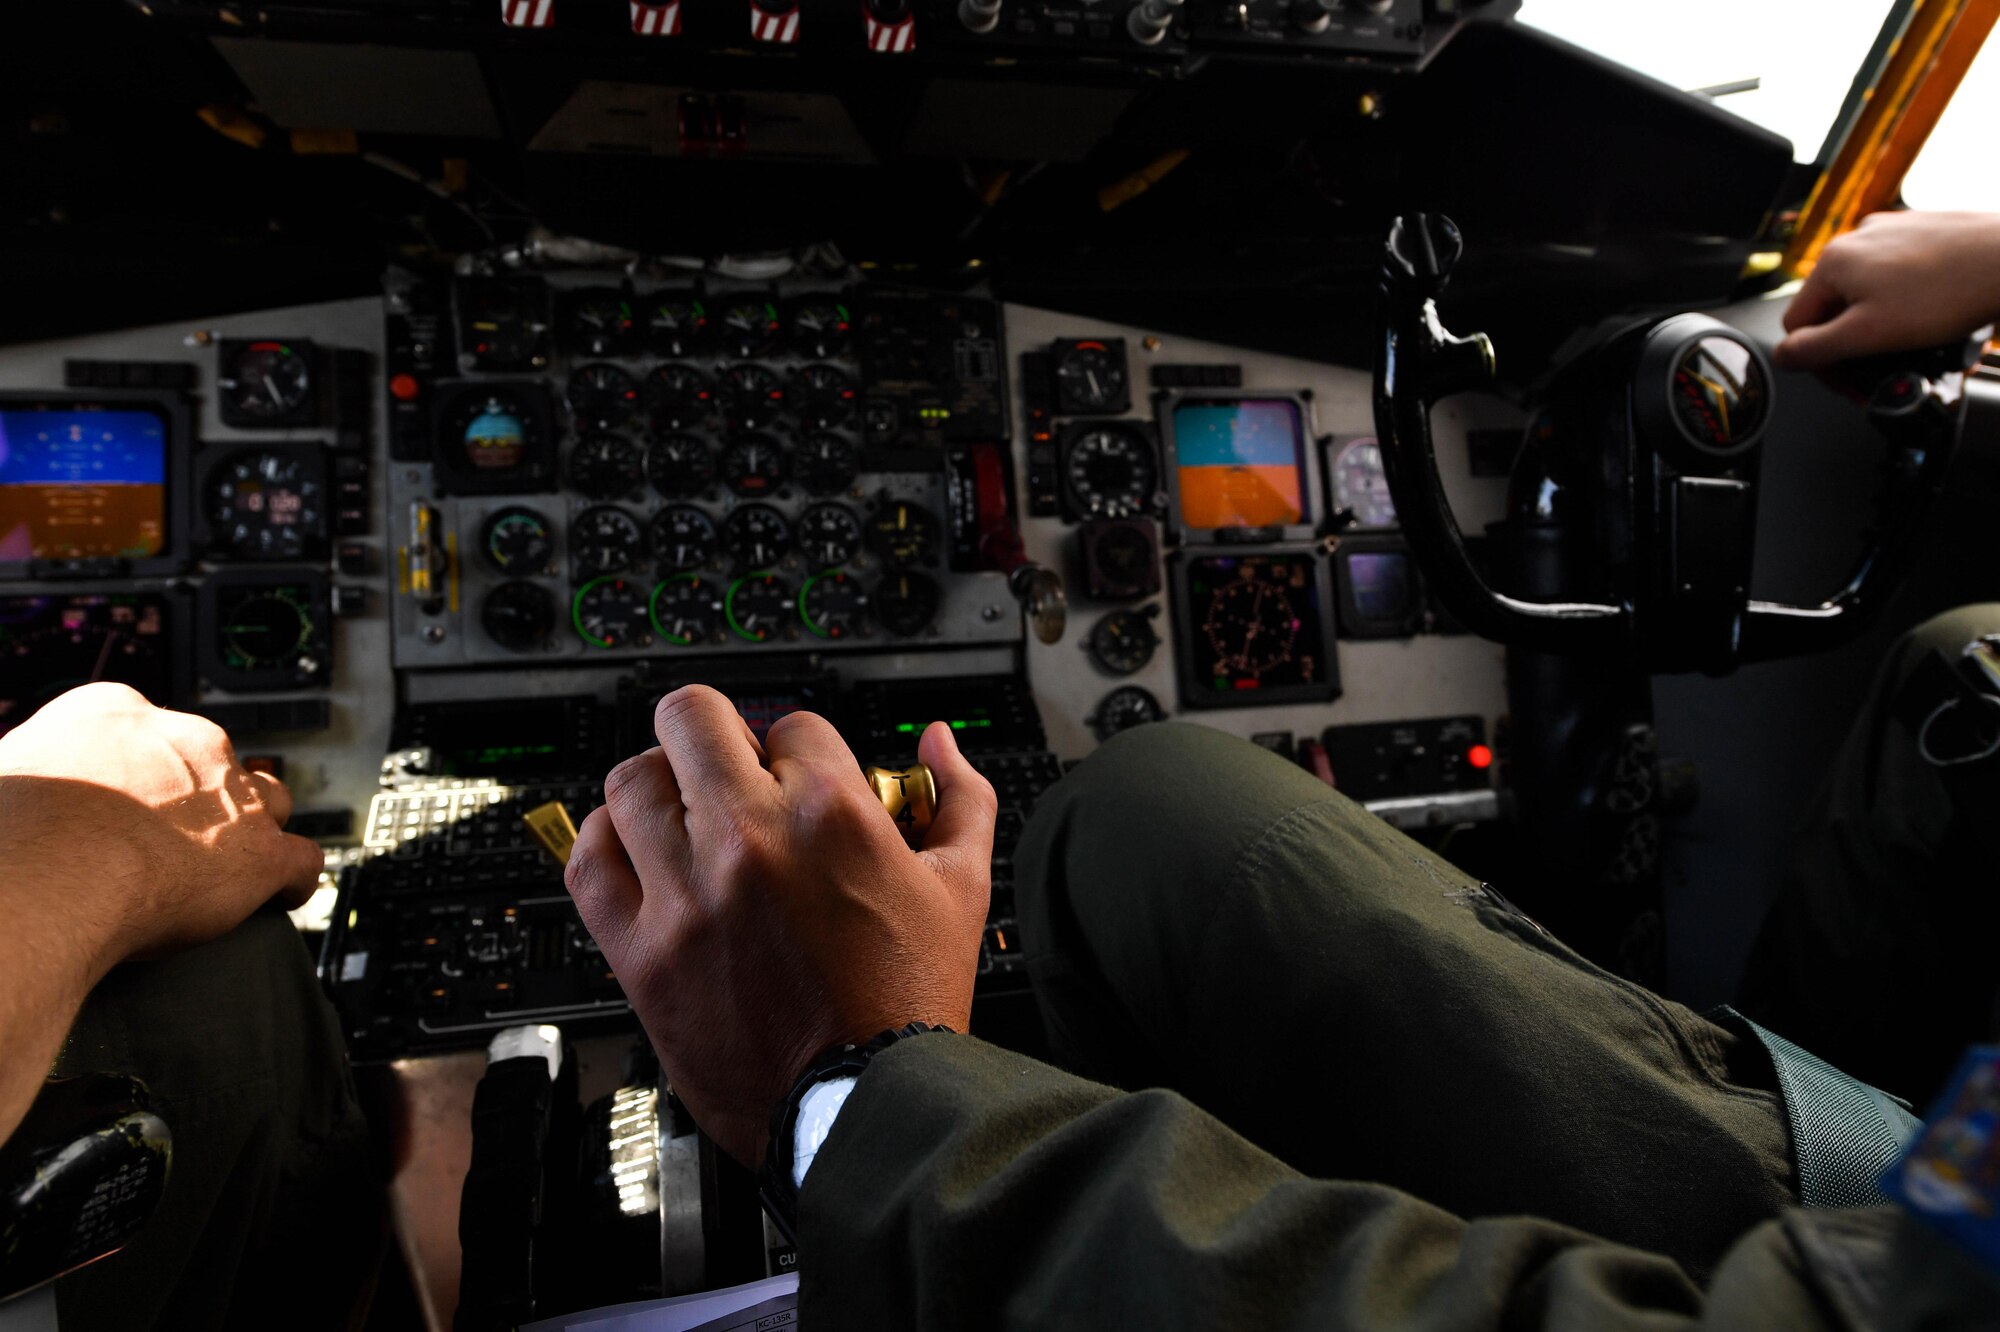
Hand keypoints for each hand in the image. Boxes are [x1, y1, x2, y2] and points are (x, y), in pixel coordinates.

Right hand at [0, 683, 322, 968]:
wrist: (47, 872)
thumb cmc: (9, 834)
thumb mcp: (5, 777)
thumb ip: (29, 777)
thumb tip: (25, 802)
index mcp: (112, 713)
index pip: (141, 725)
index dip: (139, 766)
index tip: (126, 794)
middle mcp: (184, 742)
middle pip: (210, 760)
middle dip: (197, 796)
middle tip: (167, 840)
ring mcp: (230, 796)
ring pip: (267, 801)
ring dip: (254, 830)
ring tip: (231, 863)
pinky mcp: (260, 854)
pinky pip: (301, 862)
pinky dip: (293, 882)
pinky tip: (282, 897)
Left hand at [564, 685, 996, 1166]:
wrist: (863, 1107)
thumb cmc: (910, 1004)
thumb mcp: (960, 887)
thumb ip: (959, 798)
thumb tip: (939, 744)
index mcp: (830, 814)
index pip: (791, 726)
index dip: (799, 751)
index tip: (799, 785)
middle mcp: (749, 840)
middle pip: (691, 719)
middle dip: (717, 734)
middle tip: (731, 770)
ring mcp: (687, 894)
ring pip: (632, 780)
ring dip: (660, 786)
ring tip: (685, 815)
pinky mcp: (642, 951)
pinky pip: (590, 861)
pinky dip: (605, 842)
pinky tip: (636, 851)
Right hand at [1775, 210, 1999, 370]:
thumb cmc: (1951, 291)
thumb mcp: (1867, 335)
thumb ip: (1815, 349)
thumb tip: (1783, 356)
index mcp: (1833, 262)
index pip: (1798, 323)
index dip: (1818, 360)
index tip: (1846, 379)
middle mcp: (1857, 239)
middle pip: (1833, 307)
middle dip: (1851, 342)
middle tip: (1878, 366)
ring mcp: (1893, 232)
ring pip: (1866, 291)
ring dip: (1879, 323)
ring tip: (1911, 341)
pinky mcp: (1924, 232)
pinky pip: (1898, 275)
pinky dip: (1907, 300)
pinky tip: (1931, 314)